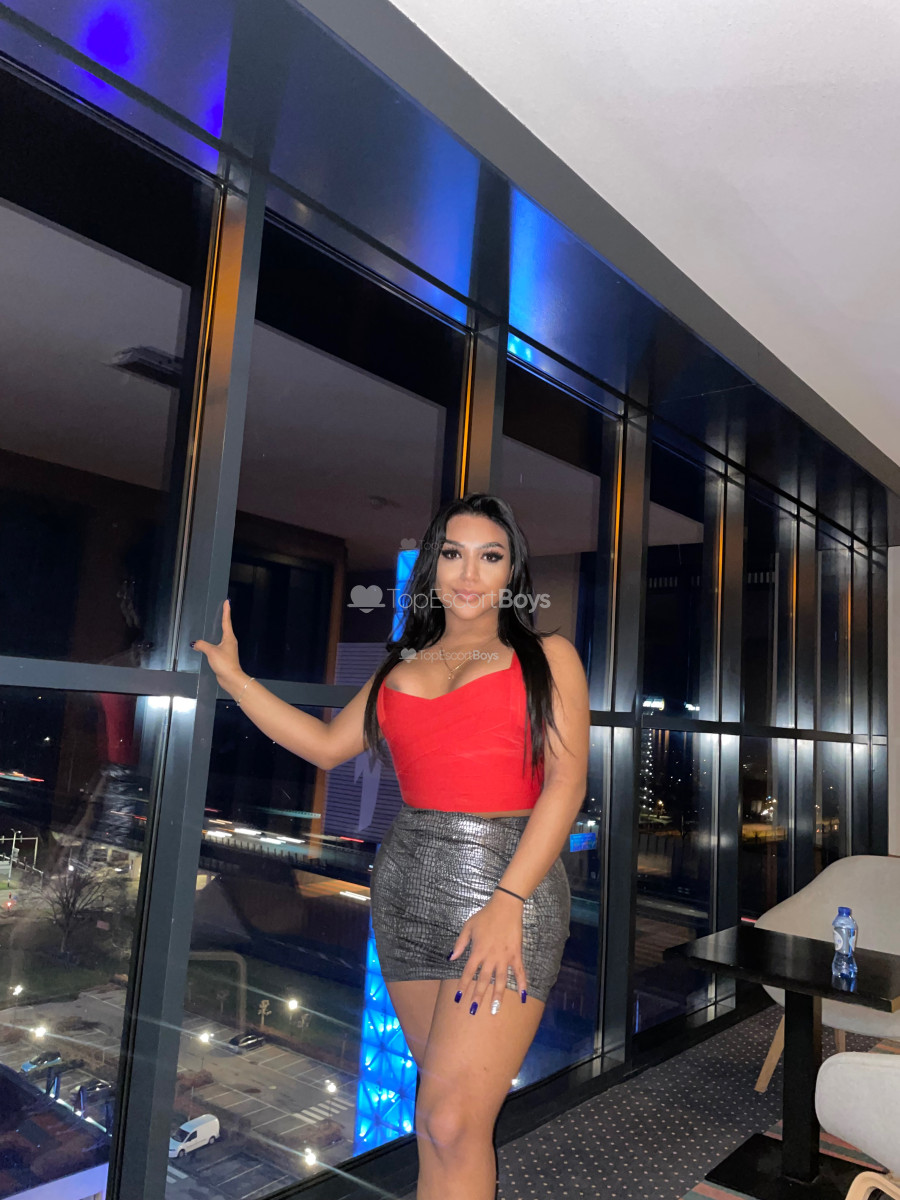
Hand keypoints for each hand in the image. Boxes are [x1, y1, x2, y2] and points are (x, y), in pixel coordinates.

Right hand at [191, 599, 243, 685]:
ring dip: (218, 631)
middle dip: (223, 619)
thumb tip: (194, 643)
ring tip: (212, 625)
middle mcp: (230, 642)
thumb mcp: (211, 652)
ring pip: (221, 637)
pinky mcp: (224, 656)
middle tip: (220, 610)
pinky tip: (207, 644)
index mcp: (229, 637)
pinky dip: (213, 642)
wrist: (231, 678)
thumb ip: (202, 645)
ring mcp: (228, 649)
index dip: (226, 611)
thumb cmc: (225, 663)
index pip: (226, 621)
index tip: (227, 601)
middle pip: (226, 627)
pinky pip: (217, 646)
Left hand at [449, 891, 527, 1016]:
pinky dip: (522, 984)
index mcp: (477, 951)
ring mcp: (504, 957)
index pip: (468, 972)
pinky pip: (519, 972)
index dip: (463, 986)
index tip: (458, 998)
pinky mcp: (516, 955)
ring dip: (497, 996)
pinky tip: (524, 996)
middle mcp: (490, 957)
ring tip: (494, 1010)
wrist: (505, 907)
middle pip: (483, 981)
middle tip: (474, 1011)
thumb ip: (460, 943)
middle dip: (478, 996)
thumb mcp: (468, 927)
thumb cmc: (485, 916)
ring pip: (500, 981)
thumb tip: (451, 958)